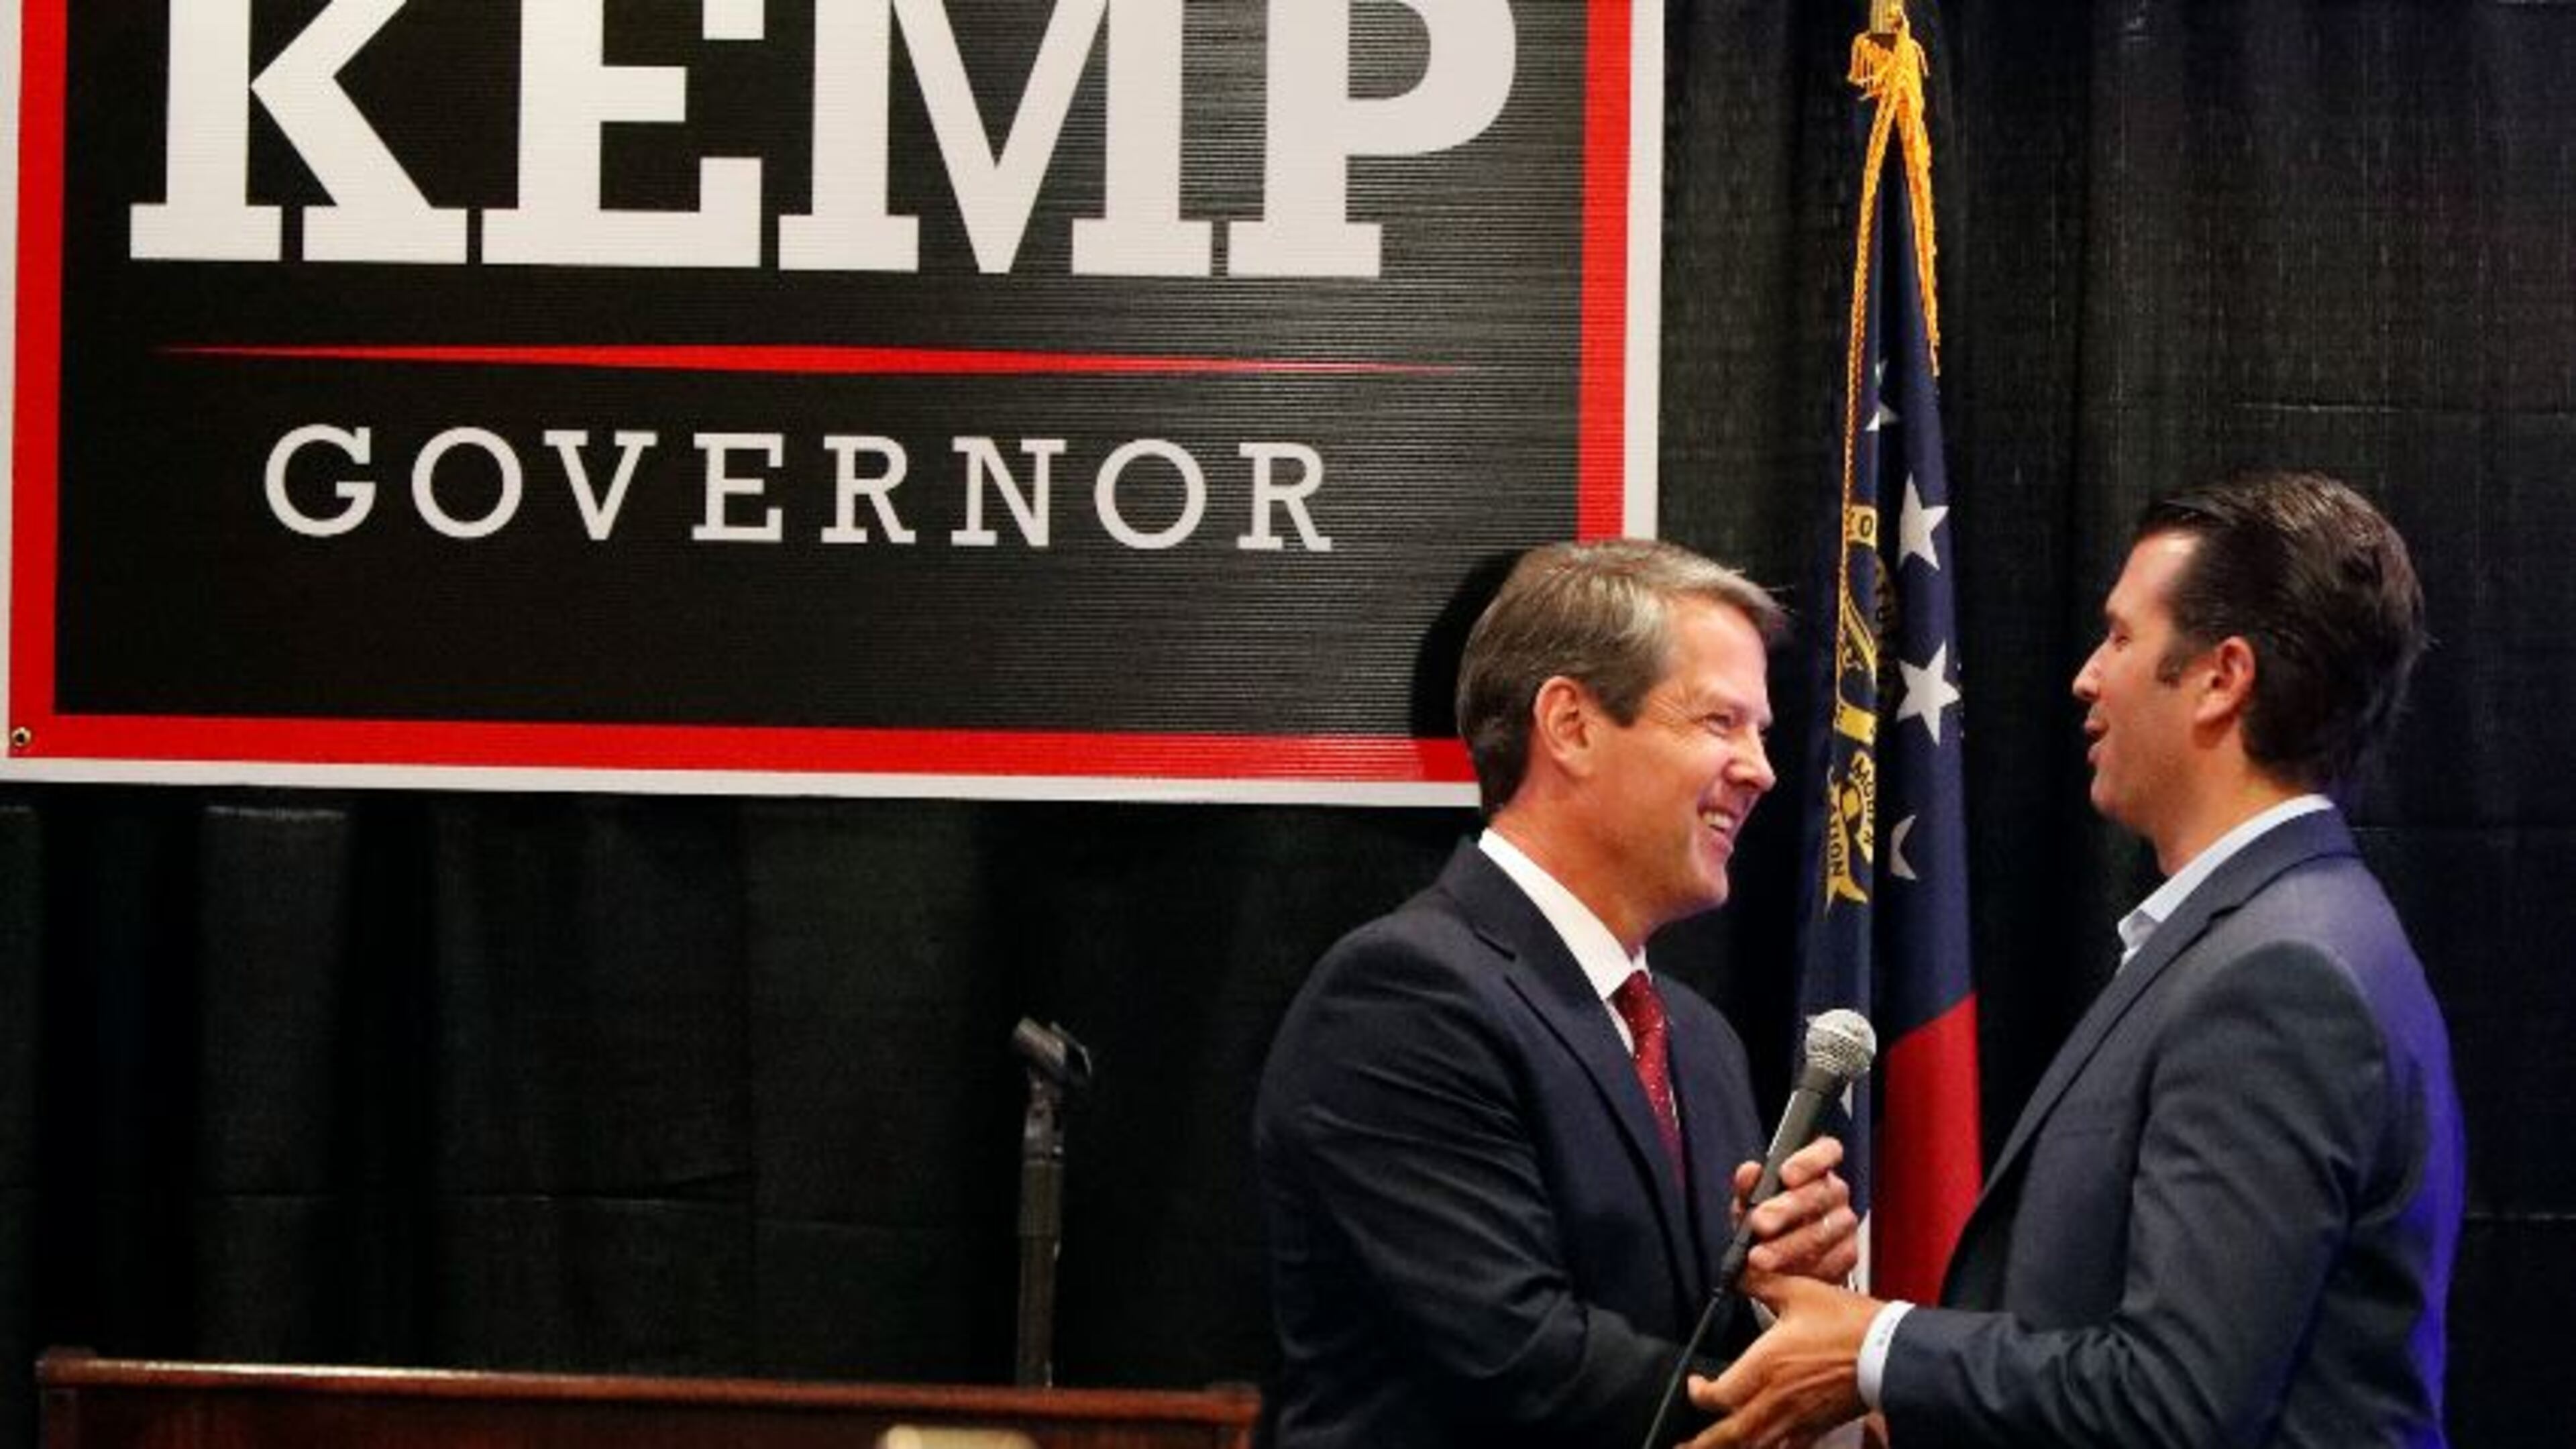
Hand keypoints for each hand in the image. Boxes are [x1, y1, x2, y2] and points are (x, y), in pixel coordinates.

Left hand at [1679, 1276, 1881, 1447]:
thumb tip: (1737, 1273)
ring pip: (1756, 1446)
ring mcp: (1798, 1418)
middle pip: (1730, 1434)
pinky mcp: (1819, 1427)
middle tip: (1680, 1448)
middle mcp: (1775, 1398)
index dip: (1700, 1394)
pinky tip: (1763, 1448)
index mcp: (1765, 1366)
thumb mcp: (1799, 1291)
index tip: (1696, 1385)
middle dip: (1702, 1444)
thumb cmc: (1846, 1322)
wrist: (1889, 1351)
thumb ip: (1762, 1283)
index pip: (1718, 1396)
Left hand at [1731, 1137, 1857, 1284]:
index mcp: (1815, 1168)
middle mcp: (1834, 1192)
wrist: (1780, 1258)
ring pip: (1823, 1232)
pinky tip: (1782, 1274)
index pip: (1825, 1151)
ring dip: (1788, 1247)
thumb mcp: (1750, 1201)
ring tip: (1760, 1258)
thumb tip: (1749, 1172)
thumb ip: (1749, 1186)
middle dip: (1786, 1210)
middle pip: (1820, 1195)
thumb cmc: (1767, 1219)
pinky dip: (1803, 1269)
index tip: (1785, 1175)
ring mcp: (1844, 1224)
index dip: (1808, 1161)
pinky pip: (1829, 1262)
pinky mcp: (1847, 1255)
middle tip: (1760, 1223)